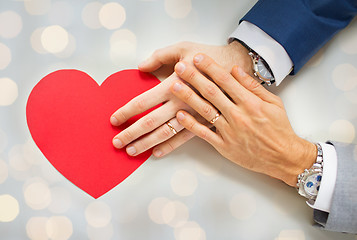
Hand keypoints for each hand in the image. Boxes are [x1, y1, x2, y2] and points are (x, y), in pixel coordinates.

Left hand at [110, 41, 252, 156]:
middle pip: (150, 122)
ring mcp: (193, 115)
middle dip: (131, 133)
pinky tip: (157, 154)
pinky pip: (184, 138)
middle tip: (116, 142)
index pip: (143, 102)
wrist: (238, 68)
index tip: (114, 120)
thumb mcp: (183, 48)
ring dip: (146, 144)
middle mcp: (181, 103)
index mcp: (173, 84)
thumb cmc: (209, 56)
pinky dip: (170, 147)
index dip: (127, 112)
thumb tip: (140, 67)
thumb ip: (159, 56)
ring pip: (165, 134)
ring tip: (132, 151)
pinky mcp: (204, 122)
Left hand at [171, 53, 316, 185]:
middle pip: (211, 93)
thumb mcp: (273, 102)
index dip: (210, 67)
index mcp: (250, 103)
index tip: (198, 57)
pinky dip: (191, 125)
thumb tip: (235, 70)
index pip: (226, 80)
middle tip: (180, 66)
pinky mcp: (224, 146)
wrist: (284, 157)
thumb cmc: (279, 129)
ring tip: (175, 85)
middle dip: (194, 77)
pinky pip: (204, 134)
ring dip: (188, 97)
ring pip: (205, 111)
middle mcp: (238, 115)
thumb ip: (253, 86)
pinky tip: (180, 115)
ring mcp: (230, 131)